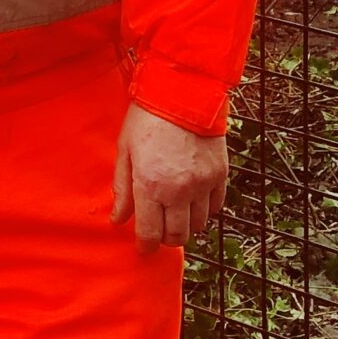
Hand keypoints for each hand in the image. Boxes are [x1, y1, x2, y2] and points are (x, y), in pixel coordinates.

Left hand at [111, 101, 227, 251]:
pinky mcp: (220, 174)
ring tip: (174, 213)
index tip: (143, 248)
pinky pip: (215, 207)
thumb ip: (122, 189)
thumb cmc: (147, 118)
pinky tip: (193, 200)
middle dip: (165, 239)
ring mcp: (203, 183)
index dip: (145, 246)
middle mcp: (179, 190)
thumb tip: (118, 219)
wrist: (184, 90)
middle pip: (177, 236)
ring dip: (185, 225)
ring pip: (198, 225)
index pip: (150, 233)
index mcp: (150, 185)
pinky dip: (204, 210)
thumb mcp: (125, 151)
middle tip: (158, 232)